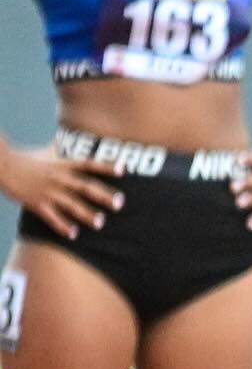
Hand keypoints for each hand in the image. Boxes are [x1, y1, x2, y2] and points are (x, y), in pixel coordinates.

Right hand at [0, 145, 123, 239]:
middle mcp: (59, 178)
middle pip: (85, 187)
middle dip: (103, 195)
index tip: (123, 169)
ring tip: (100, 223)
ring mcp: (48, 192)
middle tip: (119, 203)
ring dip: (86, 214)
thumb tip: (72, 134)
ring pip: (71, 204)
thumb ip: (63, 146)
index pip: (89, 164)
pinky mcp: (37, 204)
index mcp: (63, 164)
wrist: (3, 166)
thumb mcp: (48, 151)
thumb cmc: (28, 158)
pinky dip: (62, 226)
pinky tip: (74, 234)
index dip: (106, 166)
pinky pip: (52, 217)